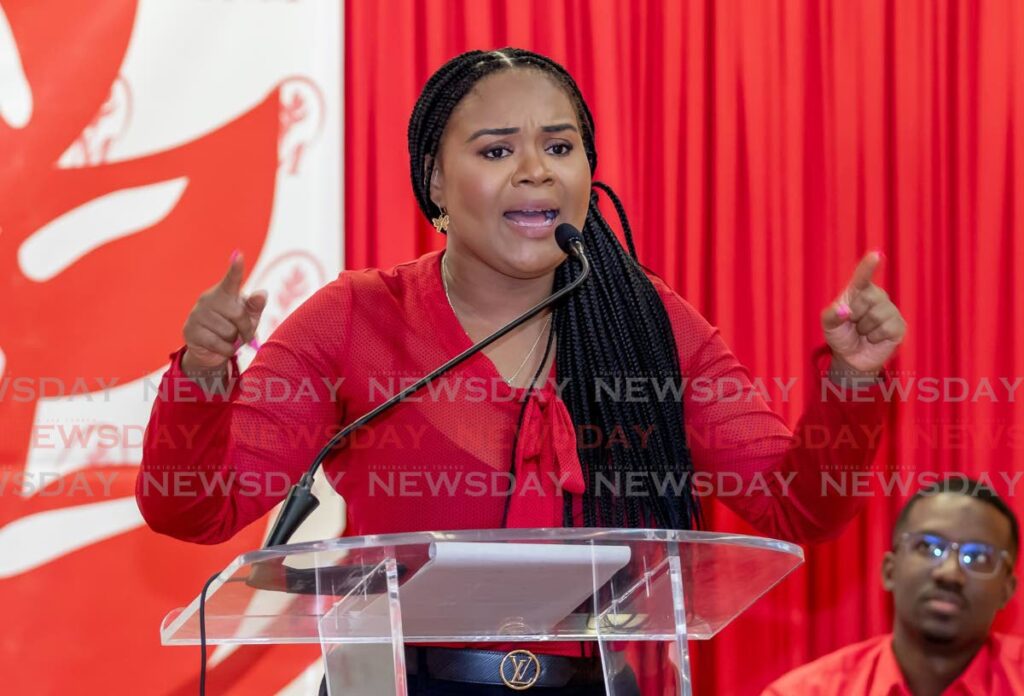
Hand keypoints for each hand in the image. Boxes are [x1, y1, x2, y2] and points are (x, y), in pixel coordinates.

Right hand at [182, 252, 266, 370]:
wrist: (211, 350)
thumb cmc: (234, 328)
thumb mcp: (249, 318)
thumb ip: (255, 306)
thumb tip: (262, 294)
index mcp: (224, 292)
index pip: (231, 279)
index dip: (236, 268)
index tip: (239, 255)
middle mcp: (208, 299)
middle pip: (237, 315)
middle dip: (245, 329)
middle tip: (244, 334)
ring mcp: (197, 314)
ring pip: (227, 332)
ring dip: (233, 341)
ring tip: (227, 339)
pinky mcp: (190, 330)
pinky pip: (217, 344)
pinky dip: (226, 350)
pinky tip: (222, 347)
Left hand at [821, 251, 905, 376]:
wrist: (850, 356)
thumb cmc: (841, 334)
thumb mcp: (828, 324)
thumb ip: (831, 315)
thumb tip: (845, 311)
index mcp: (859, 291)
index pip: (863, 276)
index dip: (869, 266)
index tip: (876, 255)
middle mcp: (877, 296)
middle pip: (868, 297)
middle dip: (855, 314)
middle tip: (853, 323)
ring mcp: (890, 311)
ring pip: (876, 315)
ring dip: (864, 328)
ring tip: (863, 331)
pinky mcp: (899, 326)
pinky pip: (886, 329)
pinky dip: (874, 338)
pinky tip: (873, 338)